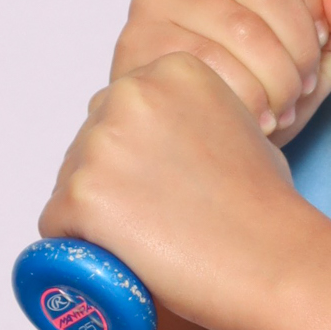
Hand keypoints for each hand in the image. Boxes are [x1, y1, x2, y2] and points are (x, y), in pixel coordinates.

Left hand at [40, 50, 319, 329]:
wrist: (274, 259)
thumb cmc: (264, 207)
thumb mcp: (238, 125)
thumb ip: (193, 115)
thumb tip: (158, 140)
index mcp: (170, 70)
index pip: (120, 112)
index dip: (137, 156)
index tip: (167, 184)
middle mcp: (130, 94)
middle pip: (89, 144)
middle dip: (111, 181)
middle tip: (159, 217)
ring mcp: (103, 143)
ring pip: (70, 184)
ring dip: (97, 215)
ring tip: (153, 238)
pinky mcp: (82, 194)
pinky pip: (56, 226)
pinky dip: (81, 246)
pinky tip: (126, 254)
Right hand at [111, 0, 330, 141]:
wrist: (206, 135)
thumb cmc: (263, 78)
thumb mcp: (324, 45)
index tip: (317, 40)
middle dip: (299, 48)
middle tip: (304, 85)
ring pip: (240, 29)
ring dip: (277, 80)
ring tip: (283, 105)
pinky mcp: (136, 43)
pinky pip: (207, 66)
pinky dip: (247, 100)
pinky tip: (255, 118)